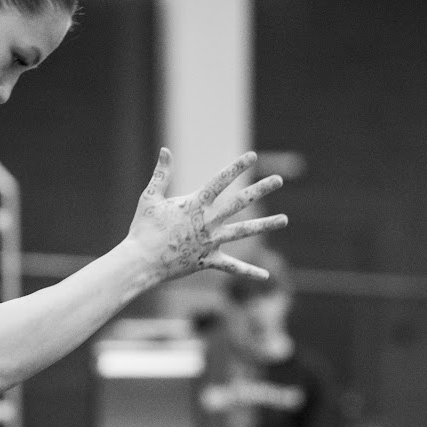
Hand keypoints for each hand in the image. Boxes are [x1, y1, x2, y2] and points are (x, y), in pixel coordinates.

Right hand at [126, 148, 286, 283]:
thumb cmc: (143, 229)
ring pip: (243, 231)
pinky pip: (232, 267)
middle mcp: (207, 221)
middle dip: (260, 190)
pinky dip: (248, 272)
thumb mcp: (150, 197)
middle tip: (278, 181)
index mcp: (194, 204)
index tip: (253, 156)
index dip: (237, 167)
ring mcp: (210, 241)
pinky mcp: (208, 260)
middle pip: (239, 202)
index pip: (220, 181)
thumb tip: (165, 150)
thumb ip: (161, 174)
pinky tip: (266, 276)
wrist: (141, 260)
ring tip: (285, 220)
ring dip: (265, 225)